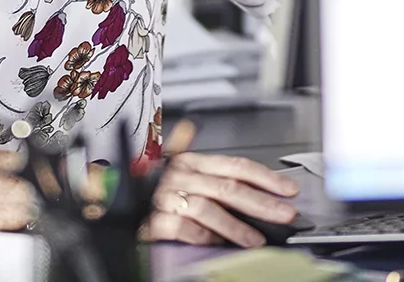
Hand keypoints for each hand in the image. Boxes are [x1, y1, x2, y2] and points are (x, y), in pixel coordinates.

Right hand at [139, 152, 299, 247]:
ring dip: (236, 226)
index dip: (265, 177)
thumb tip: (230, 159)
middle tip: (283, 214)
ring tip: (256, 239)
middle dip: (261, 202)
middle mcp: (180, 175)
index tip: (287, 189)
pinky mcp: (155, 220)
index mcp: (190, 160)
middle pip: (228, 187)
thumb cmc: (151, 186)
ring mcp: (166, 197)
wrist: (115, 202)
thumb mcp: (178, 170)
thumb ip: (207, 167)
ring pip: (209, 209)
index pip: (235, 165)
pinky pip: (186, 230)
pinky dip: (205, 238)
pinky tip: (221, 245)